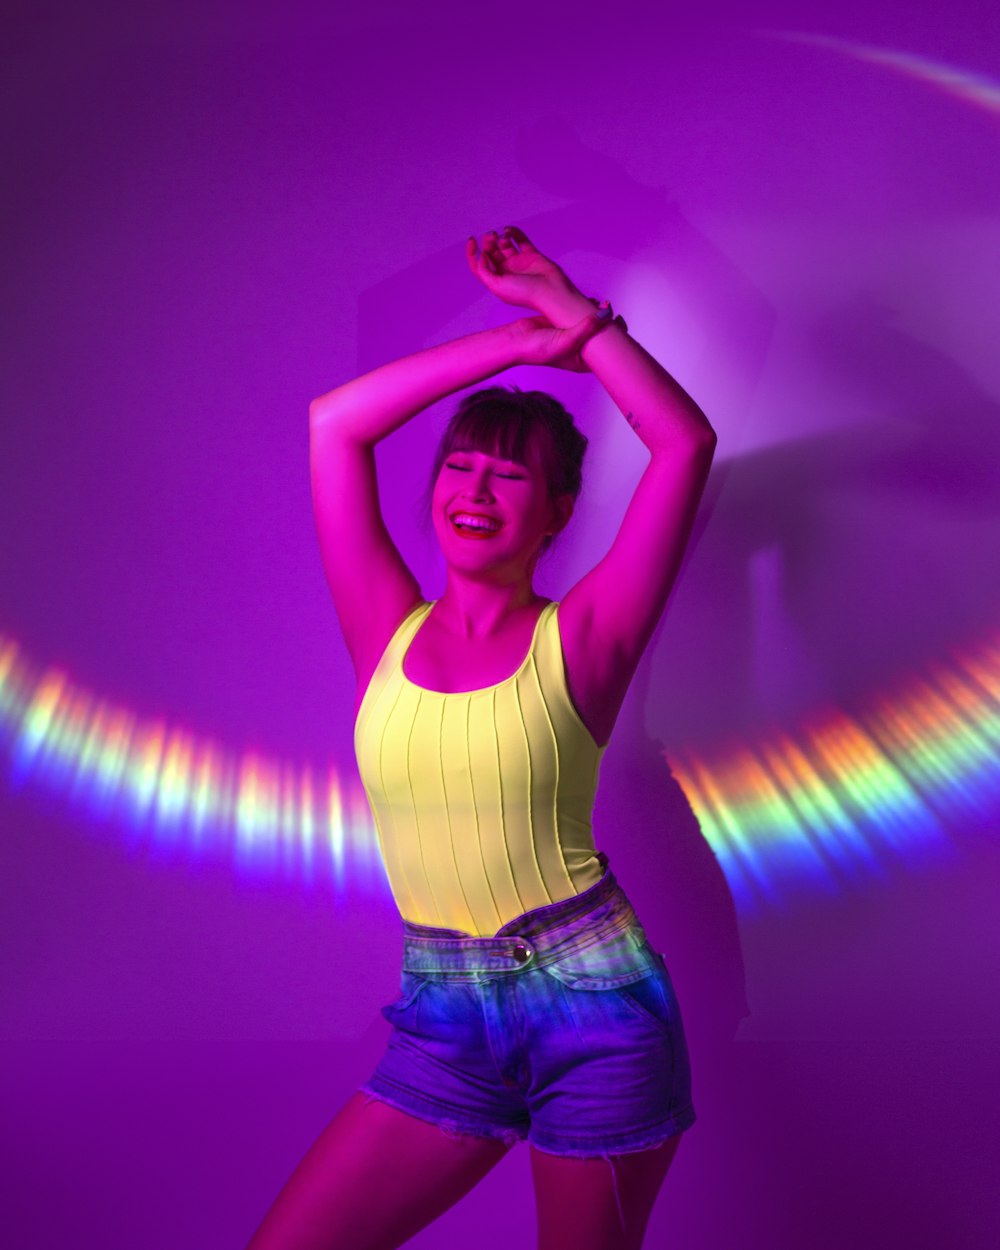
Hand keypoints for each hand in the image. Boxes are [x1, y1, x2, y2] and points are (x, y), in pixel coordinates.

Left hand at [467, 226, 583, 316]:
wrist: (550, 292)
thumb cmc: (524, 293)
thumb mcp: (496, 286)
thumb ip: (484, 271)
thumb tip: (481, 255)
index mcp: (496, 281)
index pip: (479, 265)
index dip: (472, 253)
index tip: (473, 240)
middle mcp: (506, 271)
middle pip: (491, 252)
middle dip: (488, 242)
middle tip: (491, 236)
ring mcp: (519, 263)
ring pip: (505, 245)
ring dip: (501, 237)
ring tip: (502, 237)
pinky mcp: (532, 255)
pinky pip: (521, 240)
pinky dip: (514, 233)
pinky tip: (509, 230)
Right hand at [506, 309, 613, 371]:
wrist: (514, 341)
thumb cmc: (537, 349)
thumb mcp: (567, 340)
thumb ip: (587, 327)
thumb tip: (607, 313)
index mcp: (582, 361)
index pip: (606, 352)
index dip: (616, 338)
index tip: (619, 321)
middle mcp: (578, 349)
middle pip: (600, 335)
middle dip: (607, 322)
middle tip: (610, 309)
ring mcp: (570, 335)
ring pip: (590, 322)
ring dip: (595, 312)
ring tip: (600, 303)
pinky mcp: (563, 322)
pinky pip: (578, 312)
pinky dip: (583, 306)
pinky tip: (587, 299)